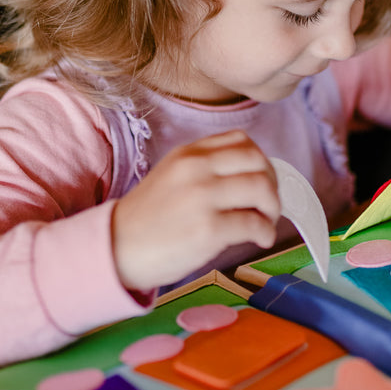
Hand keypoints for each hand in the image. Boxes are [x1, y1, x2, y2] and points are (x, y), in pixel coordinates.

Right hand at [110, 130, 279, 290]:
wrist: (117, 248)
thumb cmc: (148, 219)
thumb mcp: (172, 175)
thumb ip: (206, 168)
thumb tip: (252, 176)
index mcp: (189, 154)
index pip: (242, 141)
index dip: (261, 161)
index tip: (262, 179)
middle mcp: (197, 169)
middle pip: (258, 161)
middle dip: (273, 184)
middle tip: (269, 204)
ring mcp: (203, 197)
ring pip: (261, 189)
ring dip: (273, 208)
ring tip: (266, 222)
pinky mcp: (208, 229)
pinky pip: (254, 224)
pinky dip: (266, 232)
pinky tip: (261, 239)